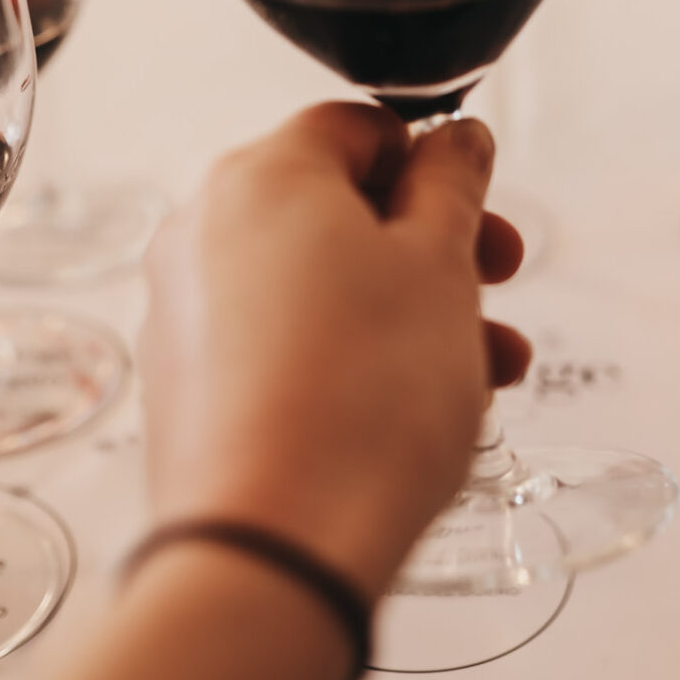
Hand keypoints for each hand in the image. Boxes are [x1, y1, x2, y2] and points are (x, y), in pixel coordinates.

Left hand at [140, 104, 528, 601]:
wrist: (272, 551)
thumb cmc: (363, 399)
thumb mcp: (439, 266)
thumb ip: (451, 183)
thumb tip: (455, 138)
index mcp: (260, 174)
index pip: (357, 127)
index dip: (432, 161)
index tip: (481, 208)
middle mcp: (202, 229)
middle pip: (337, 209)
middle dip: (431, 248)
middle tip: (495, 286)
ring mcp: (184, 311)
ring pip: (317, 284)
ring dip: (406, 310)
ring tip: (482, 373)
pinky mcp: (185, 388)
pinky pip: (279, 344)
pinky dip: (347, 357)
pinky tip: (411, 411)